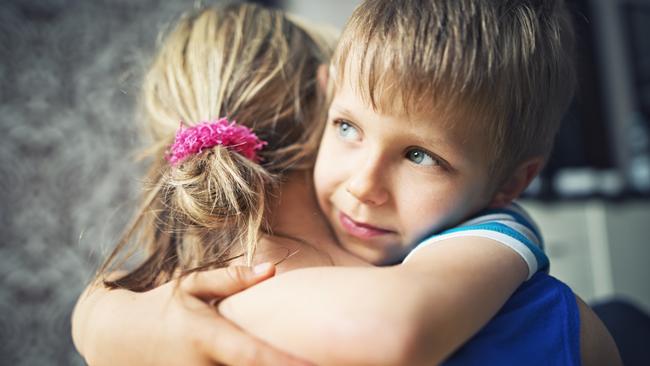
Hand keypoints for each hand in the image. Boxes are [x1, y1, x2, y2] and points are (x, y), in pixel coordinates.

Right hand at [73, 263, 310, 365]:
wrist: (110, 338)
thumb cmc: (159, 306)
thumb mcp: (190, 286)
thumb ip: (231, 280)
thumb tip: (272, 268)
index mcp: (206, 338)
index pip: (253, 356)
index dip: (284, 363)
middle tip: (324, 361)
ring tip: (303, 362)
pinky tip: (267, 362)